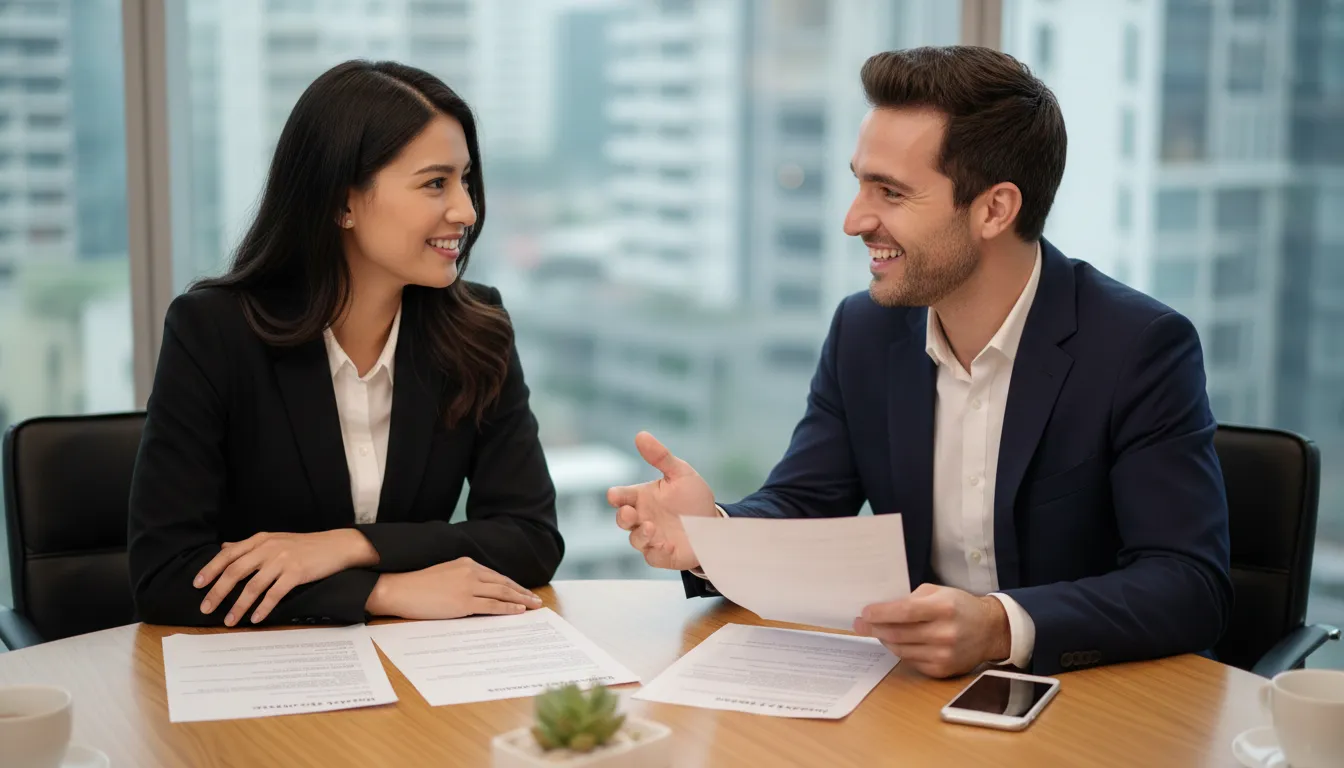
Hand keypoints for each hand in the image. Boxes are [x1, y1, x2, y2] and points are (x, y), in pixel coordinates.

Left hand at [195, 529, 378, 625]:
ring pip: (252, 585)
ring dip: (238, 606)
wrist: (335, 546)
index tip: (197, 585)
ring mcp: (282, 560)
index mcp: (260, 540)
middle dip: (218, 592)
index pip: (228, 555)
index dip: (210, 569)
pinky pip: (274, 593)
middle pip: (235, 571)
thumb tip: (224, 549)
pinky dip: (263, 607)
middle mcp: (268, 548)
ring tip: (229, 621)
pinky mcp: (296, 573)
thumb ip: (248, 546)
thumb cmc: (304, 545)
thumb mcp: (274, 540)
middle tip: (205, 609)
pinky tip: (256, 618)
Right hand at [365, 558, 542, 618]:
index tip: (523, 591)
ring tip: (534, 606)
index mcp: (466, 563)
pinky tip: (519, 610)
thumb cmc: (418, 585)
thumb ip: (462, 579)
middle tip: (536, 600)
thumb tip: (477, 592)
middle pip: (503, 583)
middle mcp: (470, 571)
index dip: (512, 585)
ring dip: (521, 600)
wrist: (400, 589)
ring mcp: (468, 587)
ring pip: (502, 593)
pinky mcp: (463, 602)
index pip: (495, 576)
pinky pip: (492, 605)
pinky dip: (508, 608)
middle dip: (522, 591)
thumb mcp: (445, 574)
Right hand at [608, 431, 716, 570]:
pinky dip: (655, 551)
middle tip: (630, 512)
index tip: (615, 495)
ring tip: (652, 527)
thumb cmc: (694, 498)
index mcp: (643, 497)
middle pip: (622, 519)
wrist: (716, 524)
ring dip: (640, 534)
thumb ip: (661, 456)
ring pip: (635, 539)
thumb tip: (641, 435)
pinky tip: (666, 544)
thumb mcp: (681, 473)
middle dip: (622, 516)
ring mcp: (651, 537)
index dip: (616, 496)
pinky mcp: (662, 554)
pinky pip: (651, 556)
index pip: (621, 496)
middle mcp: (643, 517)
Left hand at [852, 583, 1011, 677]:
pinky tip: (898, 642)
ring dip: (884, 640)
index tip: (864, 613)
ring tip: (878, 631)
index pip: (903, 612)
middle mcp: (944, 633)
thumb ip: (910, 599)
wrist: (989, 631)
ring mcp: (943, 654)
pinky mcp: (941, 670)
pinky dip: (899, 651)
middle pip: (897, 633)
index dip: (880, 613)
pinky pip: (910, 661)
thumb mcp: (938, 592)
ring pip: (899, 649)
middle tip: (860, 624)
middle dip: (873, 628)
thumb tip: (881, 609)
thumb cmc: (959, 607)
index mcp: (943, 609)